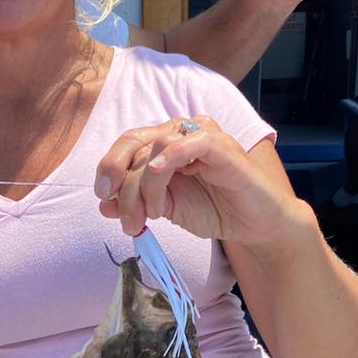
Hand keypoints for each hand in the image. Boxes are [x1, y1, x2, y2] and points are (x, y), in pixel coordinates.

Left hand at [95, 118, 305, 245]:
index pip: (128, 145)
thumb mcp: (165, 208)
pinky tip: (159, 175)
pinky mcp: (224, 147)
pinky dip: (171, 156)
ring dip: (146, 185)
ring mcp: (203, 137)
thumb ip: (136, 202)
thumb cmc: (214, 209)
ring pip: (158, 147)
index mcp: (164, 144)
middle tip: (122, 212)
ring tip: (153, 215)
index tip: (103, 198)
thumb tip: (104, 205)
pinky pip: (194, 141)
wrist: (254, 224)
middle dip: (122, 181)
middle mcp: (181, 133)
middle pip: (136, 144)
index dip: (109, 168)